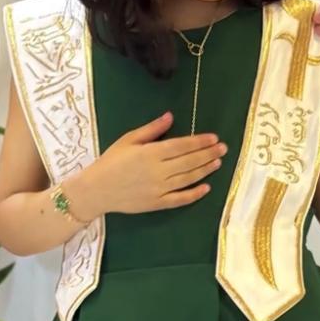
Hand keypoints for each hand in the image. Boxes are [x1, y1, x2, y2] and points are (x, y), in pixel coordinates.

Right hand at [69, 112, 227, 218]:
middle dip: (208, 154)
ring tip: (218, 163)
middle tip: (223, 148)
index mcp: (150, 153)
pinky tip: (206, 188)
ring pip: (188, 179)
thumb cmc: (111, 161)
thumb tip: (170, 116)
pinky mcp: (157, 204)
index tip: (214, 138)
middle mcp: (157, 171)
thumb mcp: (128, 140)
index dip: (199, 142)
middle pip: (189, 161)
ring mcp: (158, 189)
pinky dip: (194, 194)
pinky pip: (180, 199)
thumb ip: (151, 129)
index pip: (181, 146)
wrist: (96, 190)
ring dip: (205, 170)